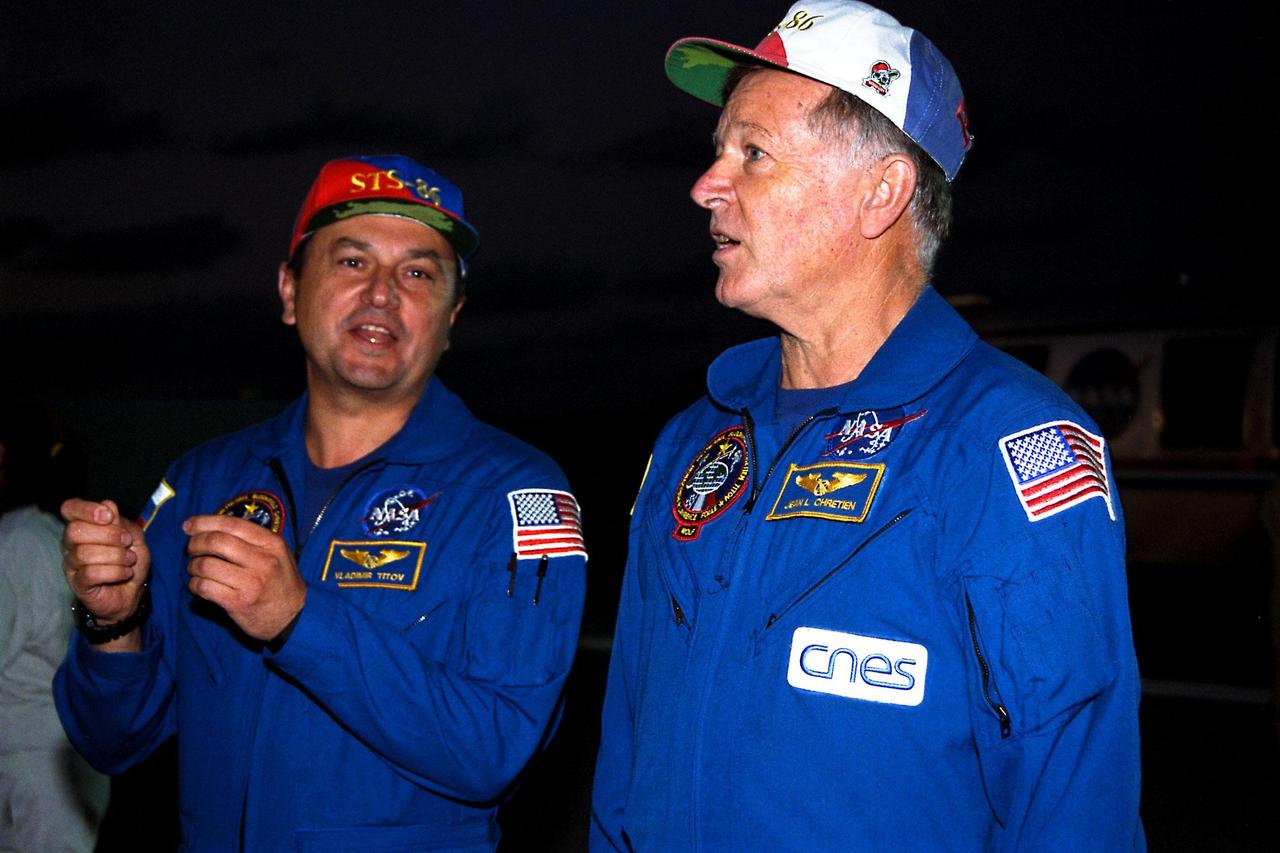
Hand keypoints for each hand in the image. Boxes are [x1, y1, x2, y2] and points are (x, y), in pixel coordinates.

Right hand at [61, 498, 149, 625]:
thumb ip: (121, 522)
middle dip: (108, 535)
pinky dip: (114, 572)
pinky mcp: (78, 584)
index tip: (108, 516)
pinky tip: (125, 573)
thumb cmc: (129, 561)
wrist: (133, 593)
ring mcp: (72, 565)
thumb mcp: (134, 537)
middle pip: (75, 530)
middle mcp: (71, 544)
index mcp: (84, 526)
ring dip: (116, 556)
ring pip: (84, 553)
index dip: (86, 509)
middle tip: (126, 542)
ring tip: (129, 560)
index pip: (69, 508)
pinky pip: (90, 573)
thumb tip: (107, 505)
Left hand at [183, 514, 306, 640]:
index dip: (204, 522)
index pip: (232, 524)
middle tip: (191, 549)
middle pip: (216, 541)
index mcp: (272, 543)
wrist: (293, 617)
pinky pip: (204, 587)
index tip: (188, 526)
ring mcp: (251, 583)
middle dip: (195, 543)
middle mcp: (263, 560)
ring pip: (206, 565)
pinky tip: (199, 585)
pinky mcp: (238, 603)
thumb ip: (252, 539)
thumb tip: (212, 527)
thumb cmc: (280, 582)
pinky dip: (194, 584)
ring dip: (193, 566)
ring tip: (196, 569)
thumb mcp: (277, 554)